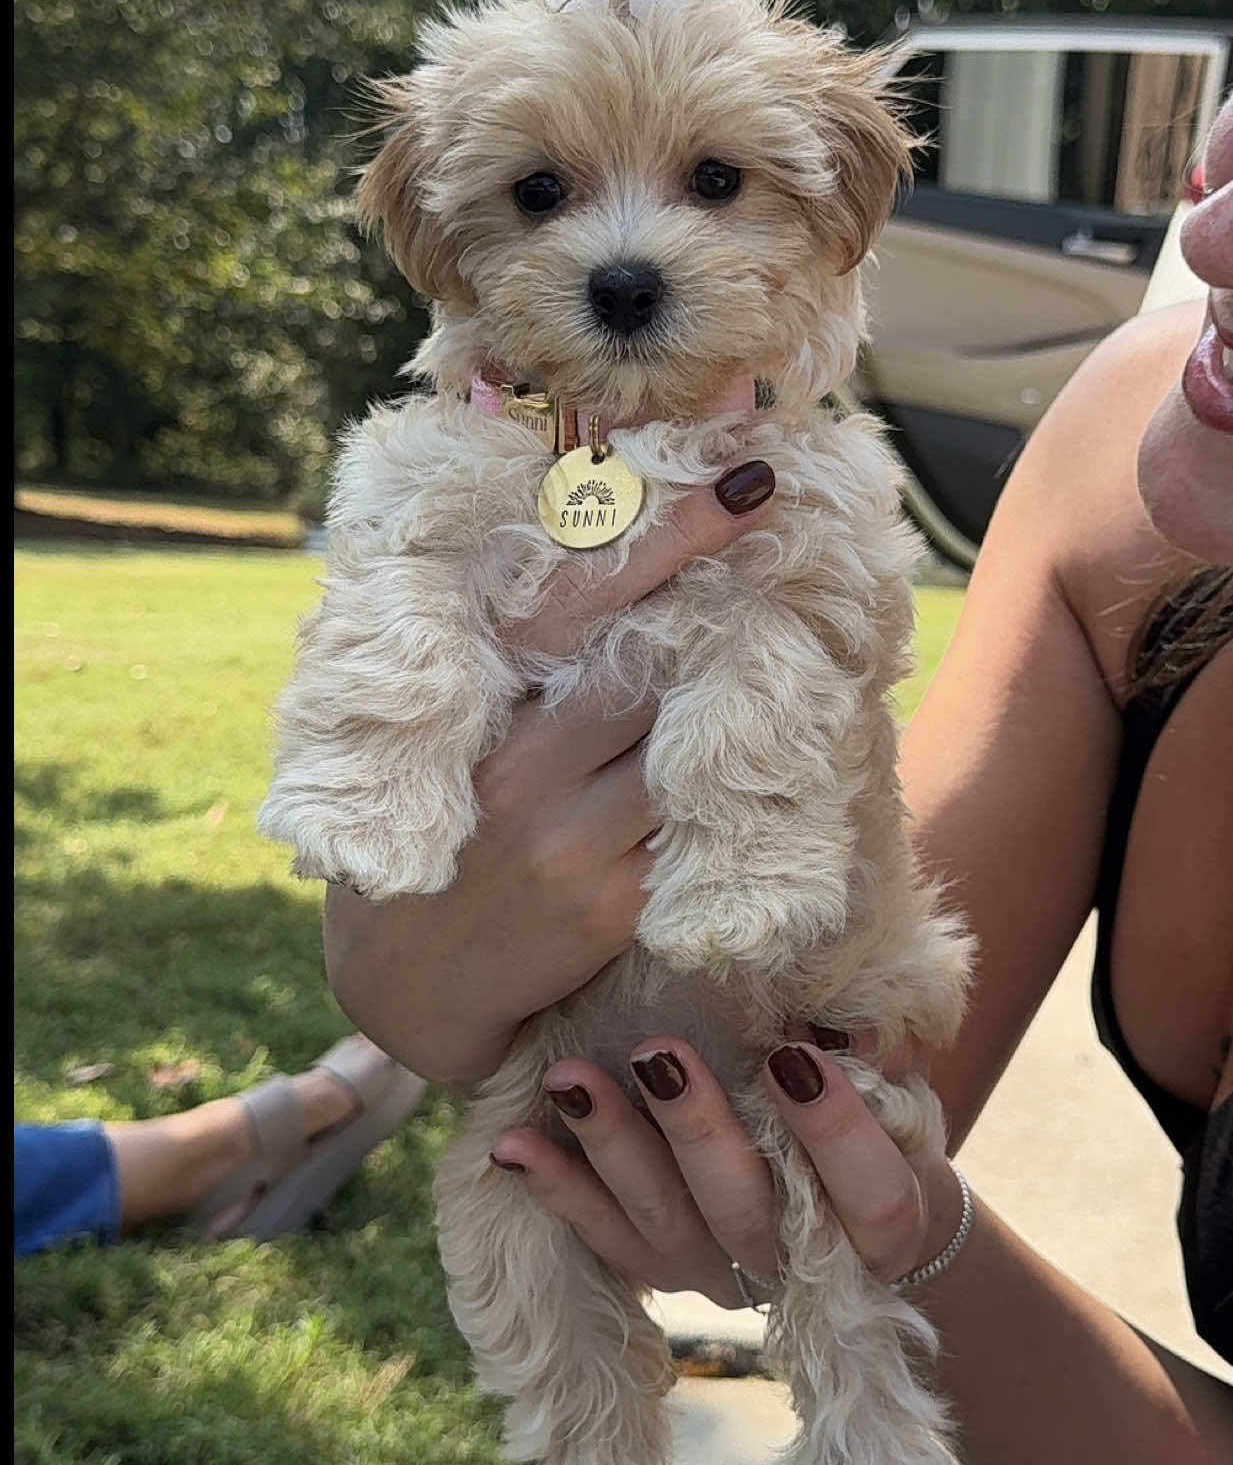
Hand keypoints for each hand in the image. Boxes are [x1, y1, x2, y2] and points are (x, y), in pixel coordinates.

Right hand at [324, 460, 776, 1087]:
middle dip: (725, 608)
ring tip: (798, 645)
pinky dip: (733, 789)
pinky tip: (770, 758)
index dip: (665, 540)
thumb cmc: (438, 828)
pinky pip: (698, 830)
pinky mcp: (616, 908)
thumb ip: (521, 672)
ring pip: (690, 751)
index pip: (578, 605)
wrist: (403, 980)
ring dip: (742, 702)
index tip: (741, 484)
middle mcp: (524, 773)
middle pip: (654, 670)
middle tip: (793, 548)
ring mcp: (575, 845)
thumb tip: (625, 583)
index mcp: (480, 714)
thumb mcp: (453, 739)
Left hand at [490, 1035, 962, 1305]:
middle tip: (658, 1052)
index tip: (794, 1052)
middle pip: (743, 1209)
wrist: (845, 1225)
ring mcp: (717, 1269)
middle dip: (696, 1130)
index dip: (836, 1132)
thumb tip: (829, 985)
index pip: (870, 1197)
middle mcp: (794, 1260)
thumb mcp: (896, 1091)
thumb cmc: (877, 1127)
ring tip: (569, 1080)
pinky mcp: (657, 1266)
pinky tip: (509, 1145)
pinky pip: (601, 1237)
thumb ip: (870, 1052)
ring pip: (660, 1221)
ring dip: (611, 1146)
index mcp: (880, 1226)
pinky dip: (554, 1189)